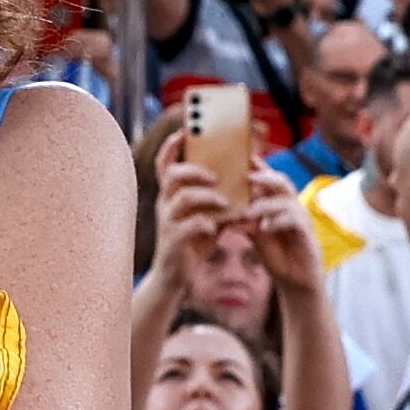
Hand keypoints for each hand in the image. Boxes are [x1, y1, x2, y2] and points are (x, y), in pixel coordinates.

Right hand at [151, 136, 230, 286]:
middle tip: (216, 177)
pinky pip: (191, 225)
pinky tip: (217, 229)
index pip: (164, 164)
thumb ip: (218, 199)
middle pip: (173, 175)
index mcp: (170, 196)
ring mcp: (167, 222)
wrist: (175, 276)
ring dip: (208, 196)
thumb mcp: (205, 216)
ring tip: (225, 202)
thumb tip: (246, 182)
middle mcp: (165, 205)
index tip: (184, 132)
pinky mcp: (174, 241)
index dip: (172, 146)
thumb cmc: (192, 242)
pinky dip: (207, 223)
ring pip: (183, 197)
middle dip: (196, 171)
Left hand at [242, 164, 322, 292]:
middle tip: (245, 178)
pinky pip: (294, 220)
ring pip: (286, 200)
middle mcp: (292, 206)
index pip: (270, 179)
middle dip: (264, 177)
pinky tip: (263, 228)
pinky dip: (277, 221)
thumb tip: (222, 204)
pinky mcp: (307, 233)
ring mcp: (302, 219)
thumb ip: (243, 217)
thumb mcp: (254, 233)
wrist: (295, 280)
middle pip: (282, 181)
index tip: (242, 158)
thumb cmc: (275, 254)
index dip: (258, 167)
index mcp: (279, 203)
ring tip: (247, 213)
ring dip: (264, 205)